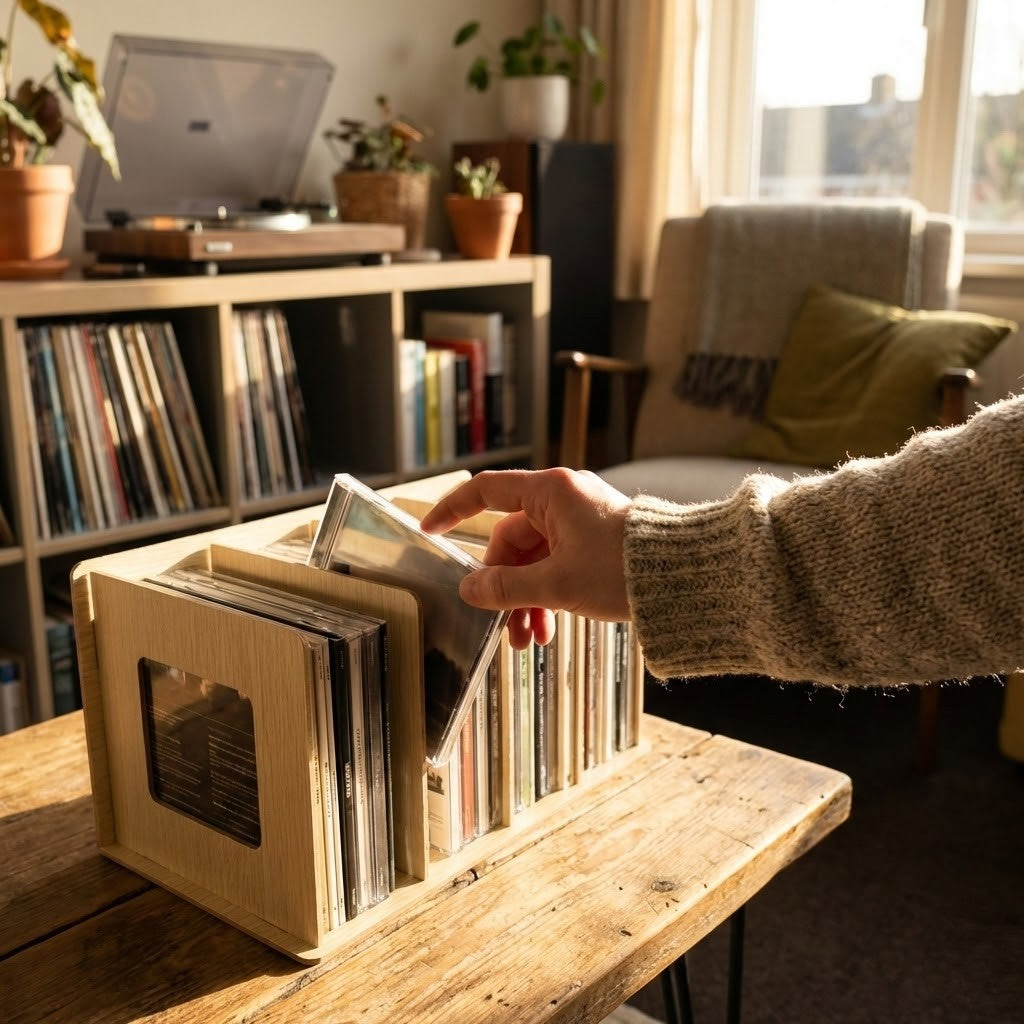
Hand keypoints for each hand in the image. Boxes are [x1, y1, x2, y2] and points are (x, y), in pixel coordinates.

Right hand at [420, 468, 630, 648]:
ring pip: (534, 560)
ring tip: (528, 640)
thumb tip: (470, 591)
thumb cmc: (624, 569)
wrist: (685, 576)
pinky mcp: (594, 542)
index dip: (452, 510)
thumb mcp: (557, 584)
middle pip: (511, 541)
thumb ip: (507, 588)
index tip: (429, 531)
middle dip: (504, 588)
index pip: (486, 492)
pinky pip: (556, 566)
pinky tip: (548, 629)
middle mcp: (563, 500)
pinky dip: (548, 595)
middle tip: (503, 627)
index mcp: (550, 493)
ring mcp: (579, 521)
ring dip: (526, 600)